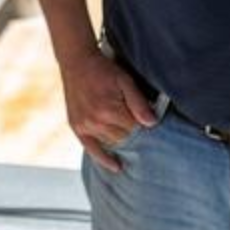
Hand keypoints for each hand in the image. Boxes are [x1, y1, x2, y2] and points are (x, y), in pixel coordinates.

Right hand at [58, 46, 156, 172]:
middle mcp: (96, 122)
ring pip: (111, 142)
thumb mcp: (125, 80)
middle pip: (124, 137)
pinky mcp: (77, 128)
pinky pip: (92, 149)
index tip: (144, 118)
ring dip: (120, 139)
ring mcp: (85, 126)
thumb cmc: (104, 70)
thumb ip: (138, 103)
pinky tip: (116, 166)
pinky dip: (104, 159)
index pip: (135, 128)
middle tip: (135, 122)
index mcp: (110, 110)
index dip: (142, 123)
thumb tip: (152, 123)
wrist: (77, 62)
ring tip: (127, 135)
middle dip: (132, 131)